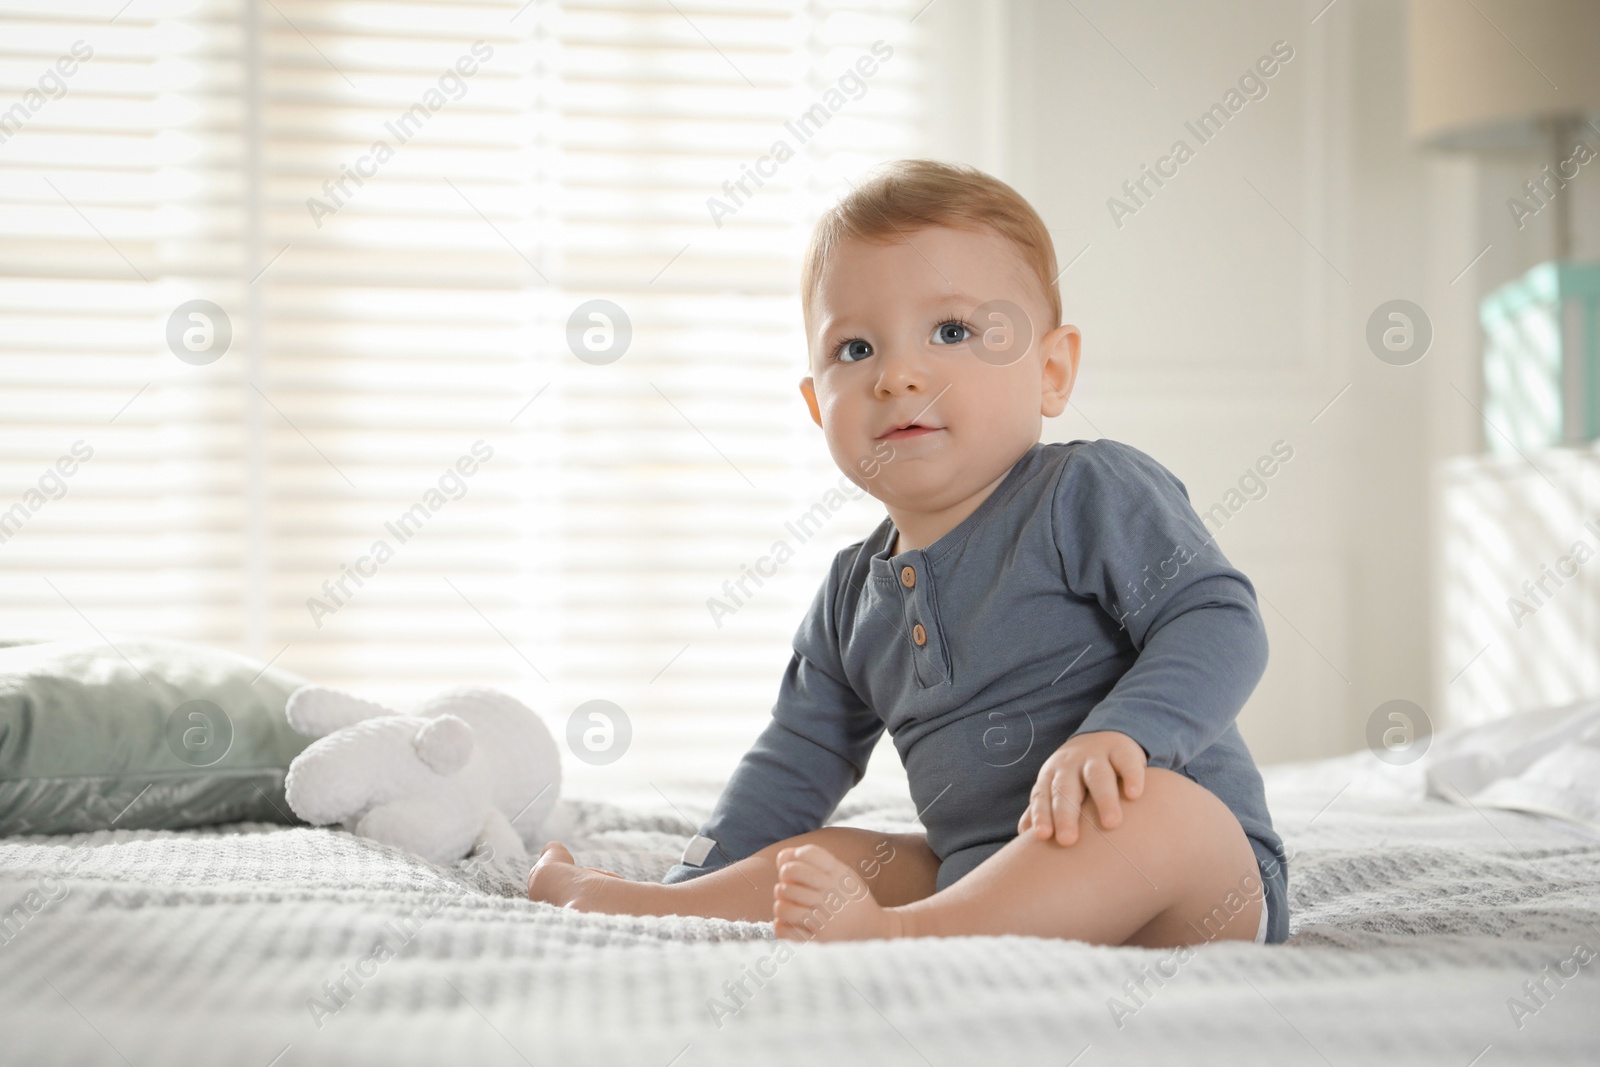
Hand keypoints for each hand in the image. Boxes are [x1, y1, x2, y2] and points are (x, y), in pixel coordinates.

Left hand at [1017, 730, 1146, 845]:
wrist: (1103, 737)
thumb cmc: (1076, 776)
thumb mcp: (1057, 788)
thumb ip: (1043, 809)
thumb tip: (1024, 837)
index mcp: (1051, 776)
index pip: (1043, 796)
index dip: (1041, 815)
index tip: (1043, 836)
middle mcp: (1070, 765)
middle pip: (1066, 789)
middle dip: (1065, 814)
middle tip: (1068, 840)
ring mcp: (1096, 756)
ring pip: (1098, 776)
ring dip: (1103, 798)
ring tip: (1111, 823)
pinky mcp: (1122, 750)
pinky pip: (1126, 762)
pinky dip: (1132, 777)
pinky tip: (1134, 795)